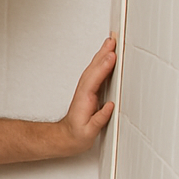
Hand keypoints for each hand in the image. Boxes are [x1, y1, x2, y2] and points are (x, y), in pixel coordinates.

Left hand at [58, 35, 116, 154]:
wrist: (66, 138)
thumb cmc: (77, 135)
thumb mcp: (88, 132)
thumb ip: (99, 120)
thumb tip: (110, 106)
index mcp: (84, 100)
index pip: (95, 80)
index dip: (103, 67)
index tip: (111, 56)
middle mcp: (84, 92)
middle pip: (94, 69)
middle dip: (103, 54)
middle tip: (112, 40)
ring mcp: (86, 90)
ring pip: (94, 69)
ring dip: (102, 55)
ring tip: (110, 43)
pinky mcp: (90, 91)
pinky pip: (96, 73)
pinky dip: (102, 63)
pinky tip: (107, 57)